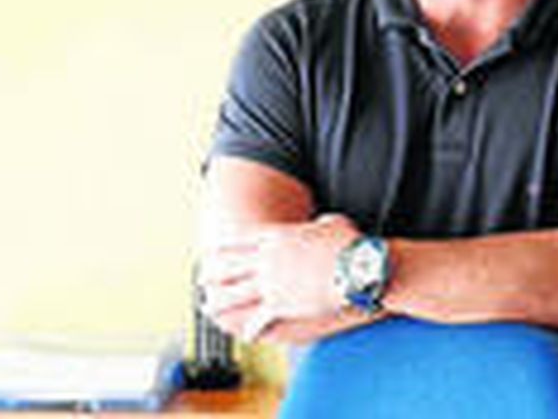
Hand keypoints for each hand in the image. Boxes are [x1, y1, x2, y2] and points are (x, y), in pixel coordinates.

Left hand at [199, 213, 362, 340]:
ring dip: (219, 302)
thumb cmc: (350, 243)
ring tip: (208, 307)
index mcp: (277, 237)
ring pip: (233, 294)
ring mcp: (270, 283)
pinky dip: (251, 328)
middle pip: (229, 266)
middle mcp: (267, 259)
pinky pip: (257, 319)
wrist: (357, 266)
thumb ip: (322, 223)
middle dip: (212, 273)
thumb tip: (323, 222)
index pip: (240, 241)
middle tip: (200, 278)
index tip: (212, 252)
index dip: (223, 248)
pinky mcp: (279, 305)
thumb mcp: (334, 223)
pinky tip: (246, 334)